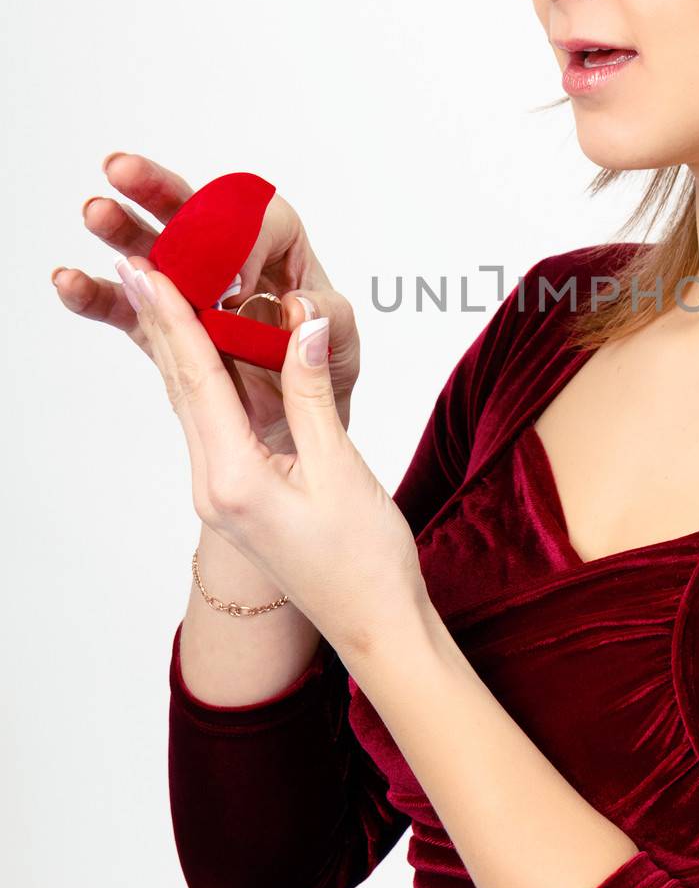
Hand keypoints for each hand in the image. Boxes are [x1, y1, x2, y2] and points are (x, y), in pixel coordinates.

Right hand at [52, 151, 360, 454]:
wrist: (299, 424)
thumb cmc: (324, 373)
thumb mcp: (342, 345)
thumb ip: (330, 322)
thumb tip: (302, 306)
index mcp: (282, 253)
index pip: (263, 221)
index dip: (246, 240)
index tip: (234, 282)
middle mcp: (233, 261)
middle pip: (196, 212)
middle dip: (159, 189)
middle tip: (123, 171)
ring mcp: (195, 292)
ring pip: (155, 251)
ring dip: (122, 231)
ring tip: (96, 214)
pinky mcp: (166, 327)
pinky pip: (131, 307)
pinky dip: (99, 295)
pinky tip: (70, 282)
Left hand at [114, 251, 426, 659]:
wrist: (374, 624)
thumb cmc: (365, 562)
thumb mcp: (342, 470)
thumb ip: (313, 394)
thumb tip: (302, 322)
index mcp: (234, 479)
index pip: (198, 380)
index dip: (175, 319)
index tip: (149, 270)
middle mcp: (215, 484)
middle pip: (183, 386)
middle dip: (160, 322)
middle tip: (134, 262)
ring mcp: (224, 491)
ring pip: (196, 402)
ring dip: (180, 345)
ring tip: (158, 291)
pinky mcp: (241, 492)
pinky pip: (216, 421)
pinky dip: (208, 377)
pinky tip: (204, 349)